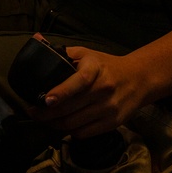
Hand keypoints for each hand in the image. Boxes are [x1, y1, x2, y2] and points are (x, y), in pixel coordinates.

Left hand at [29, 47, 149, 138]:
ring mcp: (109, 108)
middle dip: (46, 114)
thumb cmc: (106, 66)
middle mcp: (104, 89)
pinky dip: (69, 131)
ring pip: (74, 123)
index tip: (46, 99)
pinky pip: (84, 133)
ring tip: (44, 119)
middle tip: (32, 112)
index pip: (79, 81)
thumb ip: (63, 52)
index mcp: (96, 69)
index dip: (61, 92)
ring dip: (54, 124)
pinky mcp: (112, 123)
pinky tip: (62, 125)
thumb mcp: (87, 54)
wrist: (138, 79)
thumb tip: (37, 39)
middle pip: (70, 108)